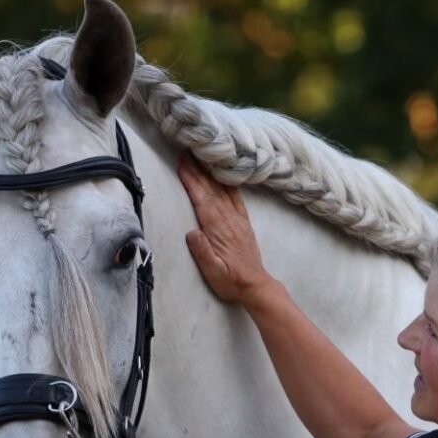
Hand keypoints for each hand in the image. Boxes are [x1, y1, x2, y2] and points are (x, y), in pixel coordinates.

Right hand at [179, 154, 273, 305]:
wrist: (255, 286)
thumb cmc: (231, 281)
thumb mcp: (214, 273)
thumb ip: (203, 253)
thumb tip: (191, 233)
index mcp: (218, 231)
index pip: (202, 200)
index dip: (192, 181)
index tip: (182, 165)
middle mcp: (229, 221)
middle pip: (211, 190)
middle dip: (198, 170)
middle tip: (187, 151)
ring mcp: (238, 220)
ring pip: (223, 190)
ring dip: (211, 173)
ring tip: (201, 157)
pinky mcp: (243, 222)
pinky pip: (236, 198)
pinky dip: (228, 184)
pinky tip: (224, 174)